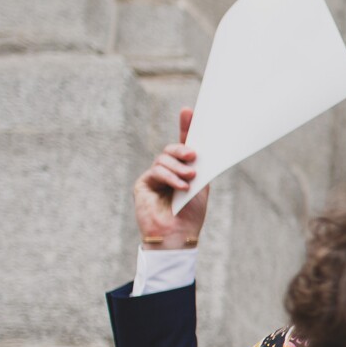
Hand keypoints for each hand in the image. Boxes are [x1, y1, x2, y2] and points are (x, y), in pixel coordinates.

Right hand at [134, 108, 207, 248]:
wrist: (178, 235)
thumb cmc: (191, 214)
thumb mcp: (201, 186)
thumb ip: (200, 167)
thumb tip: (200, 147)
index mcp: (185, 169)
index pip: (184, 144)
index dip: (185, 127)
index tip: (189, 111)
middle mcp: (169, 170)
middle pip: (172, 149)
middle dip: (183, 149)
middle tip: (194, 156)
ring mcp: (155, 176)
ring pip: (164, 158)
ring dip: (179, 167)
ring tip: (189, 179)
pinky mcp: (144, 183)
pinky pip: (156, 171)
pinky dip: (170, 176)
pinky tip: (180, 186)